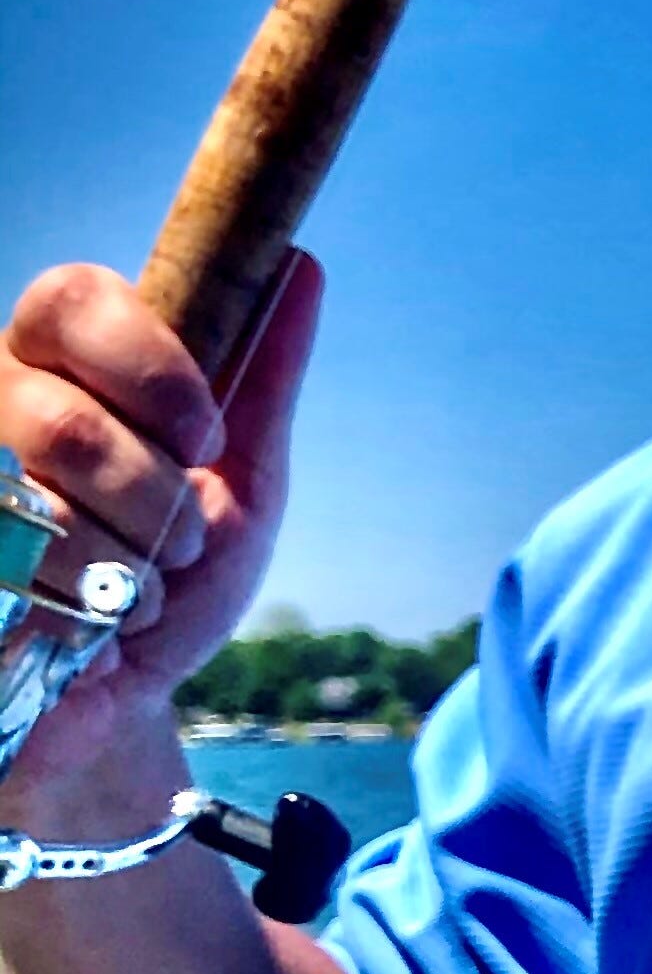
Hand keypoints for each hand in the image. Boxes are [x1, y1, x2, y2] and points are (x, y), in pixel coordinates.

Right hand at [0, 252, 319, 819]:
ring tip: (133, 593)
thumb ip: (262, 381)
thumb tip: (302, 267)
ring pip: (36, 502)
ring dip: (122, 570)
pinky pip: (14, 573)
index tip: (205, 438)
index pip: (72, 298)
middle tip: (177, 541)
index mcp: (57, 363)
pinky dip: (81, 618)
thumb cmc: (178, 583)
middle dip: (151, 498)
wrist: (126, 706)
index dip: (150, 367)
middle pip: (62, 416)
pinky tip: (87, 631)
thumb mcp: (243, 485)